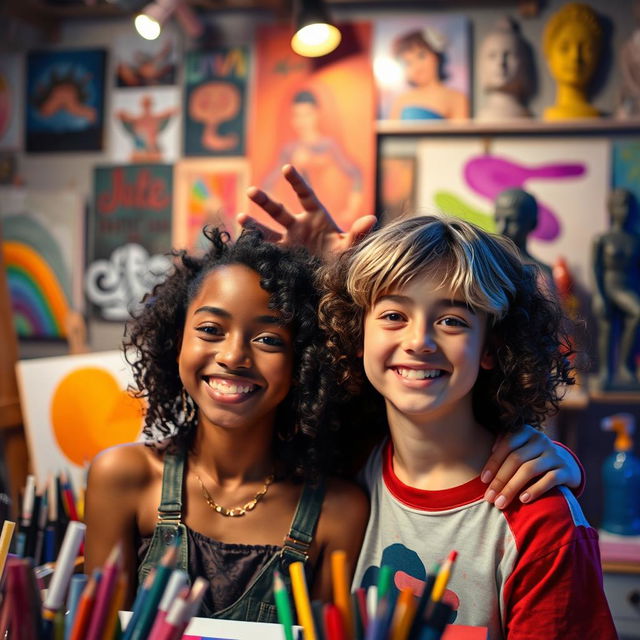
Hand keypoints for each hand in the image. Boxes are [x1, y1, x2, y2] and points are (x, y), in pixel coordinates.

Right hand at [237, 164, 376, 259]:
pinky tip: (243, 241)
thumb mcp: (351, 246)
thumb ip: (359, 233)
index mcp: (316, 217)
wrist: (335, 277)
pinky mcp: (283, 256)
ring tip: (240, 217)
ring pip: (268, 230)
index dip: (297, 182)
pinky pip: (266, 249)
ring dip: (253, 224)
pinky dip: (255, 245)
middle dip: (265, 201)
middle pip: (279, 210)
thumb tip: (371, 218)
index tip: (288, 168)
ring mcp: (289, 241)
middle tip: (251, 191)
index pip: (305, 195)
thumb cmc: (344, 258)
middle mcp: (299, 226)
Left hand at [480, 425, 581, 509]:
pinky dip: (535, 490)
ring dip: (512, 487)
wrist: (566, 463)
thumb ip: (502, 447)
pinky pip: (549, 480)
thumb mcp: (519, 448)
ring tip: (501, 502)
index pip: (507, 445)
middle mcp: (540, 440)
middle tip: (489, 497)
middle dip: (500, 480)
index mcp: (526, 432)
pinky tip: (523, 500)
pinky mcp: (566, 470)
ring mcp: (555, 454)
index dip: (493, 462)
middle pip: (516, 459)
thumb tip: (488, 455)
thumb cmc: (532, 457)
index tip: (483, 480)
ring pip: (530, 470)